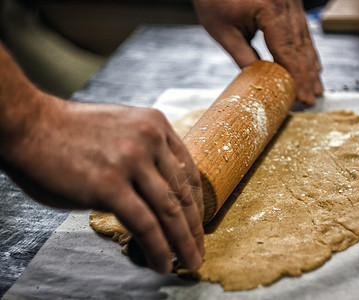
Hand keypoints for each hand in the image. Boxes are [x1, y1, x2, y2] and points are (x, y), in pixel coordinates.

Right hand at [1, 93, 204, 273]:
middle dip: (195, 228)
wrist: (30, 125)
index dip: (198, 204)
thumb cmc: (72, 133)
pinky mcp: (110, 185)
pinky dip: (158, 248)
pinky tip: (162, 263)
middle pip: (183, 194)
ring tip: (190, 262)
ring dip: (183, 243)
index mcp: (156, 126)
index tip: (198, 224)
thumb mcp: (122, 129)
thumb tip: (160, 187)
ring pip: (170, 211)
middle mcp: (149, 140)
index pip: (189, 172)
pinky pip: (145, 225)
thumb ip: (146, 151)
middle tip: (199, 250)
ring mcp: (131, 161)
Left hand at [193, 0, 322, 104]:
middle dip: (306, 75)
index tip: (301, 96)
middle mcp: (286, 4)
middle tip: (310, 98)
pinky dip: (306, 49)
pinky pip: (302, 29)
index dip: (295, 77)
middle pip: (300, 46)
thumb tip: (258, 80)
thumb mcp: (224, 32)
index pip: (287, 51)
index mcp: (270, 10)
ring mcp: (291, 2)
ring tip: (315, 86)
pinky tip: (312, 63)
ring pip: (305, 38)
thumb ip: (243, 57)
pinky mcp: (289, 2)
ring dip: (310, 64)